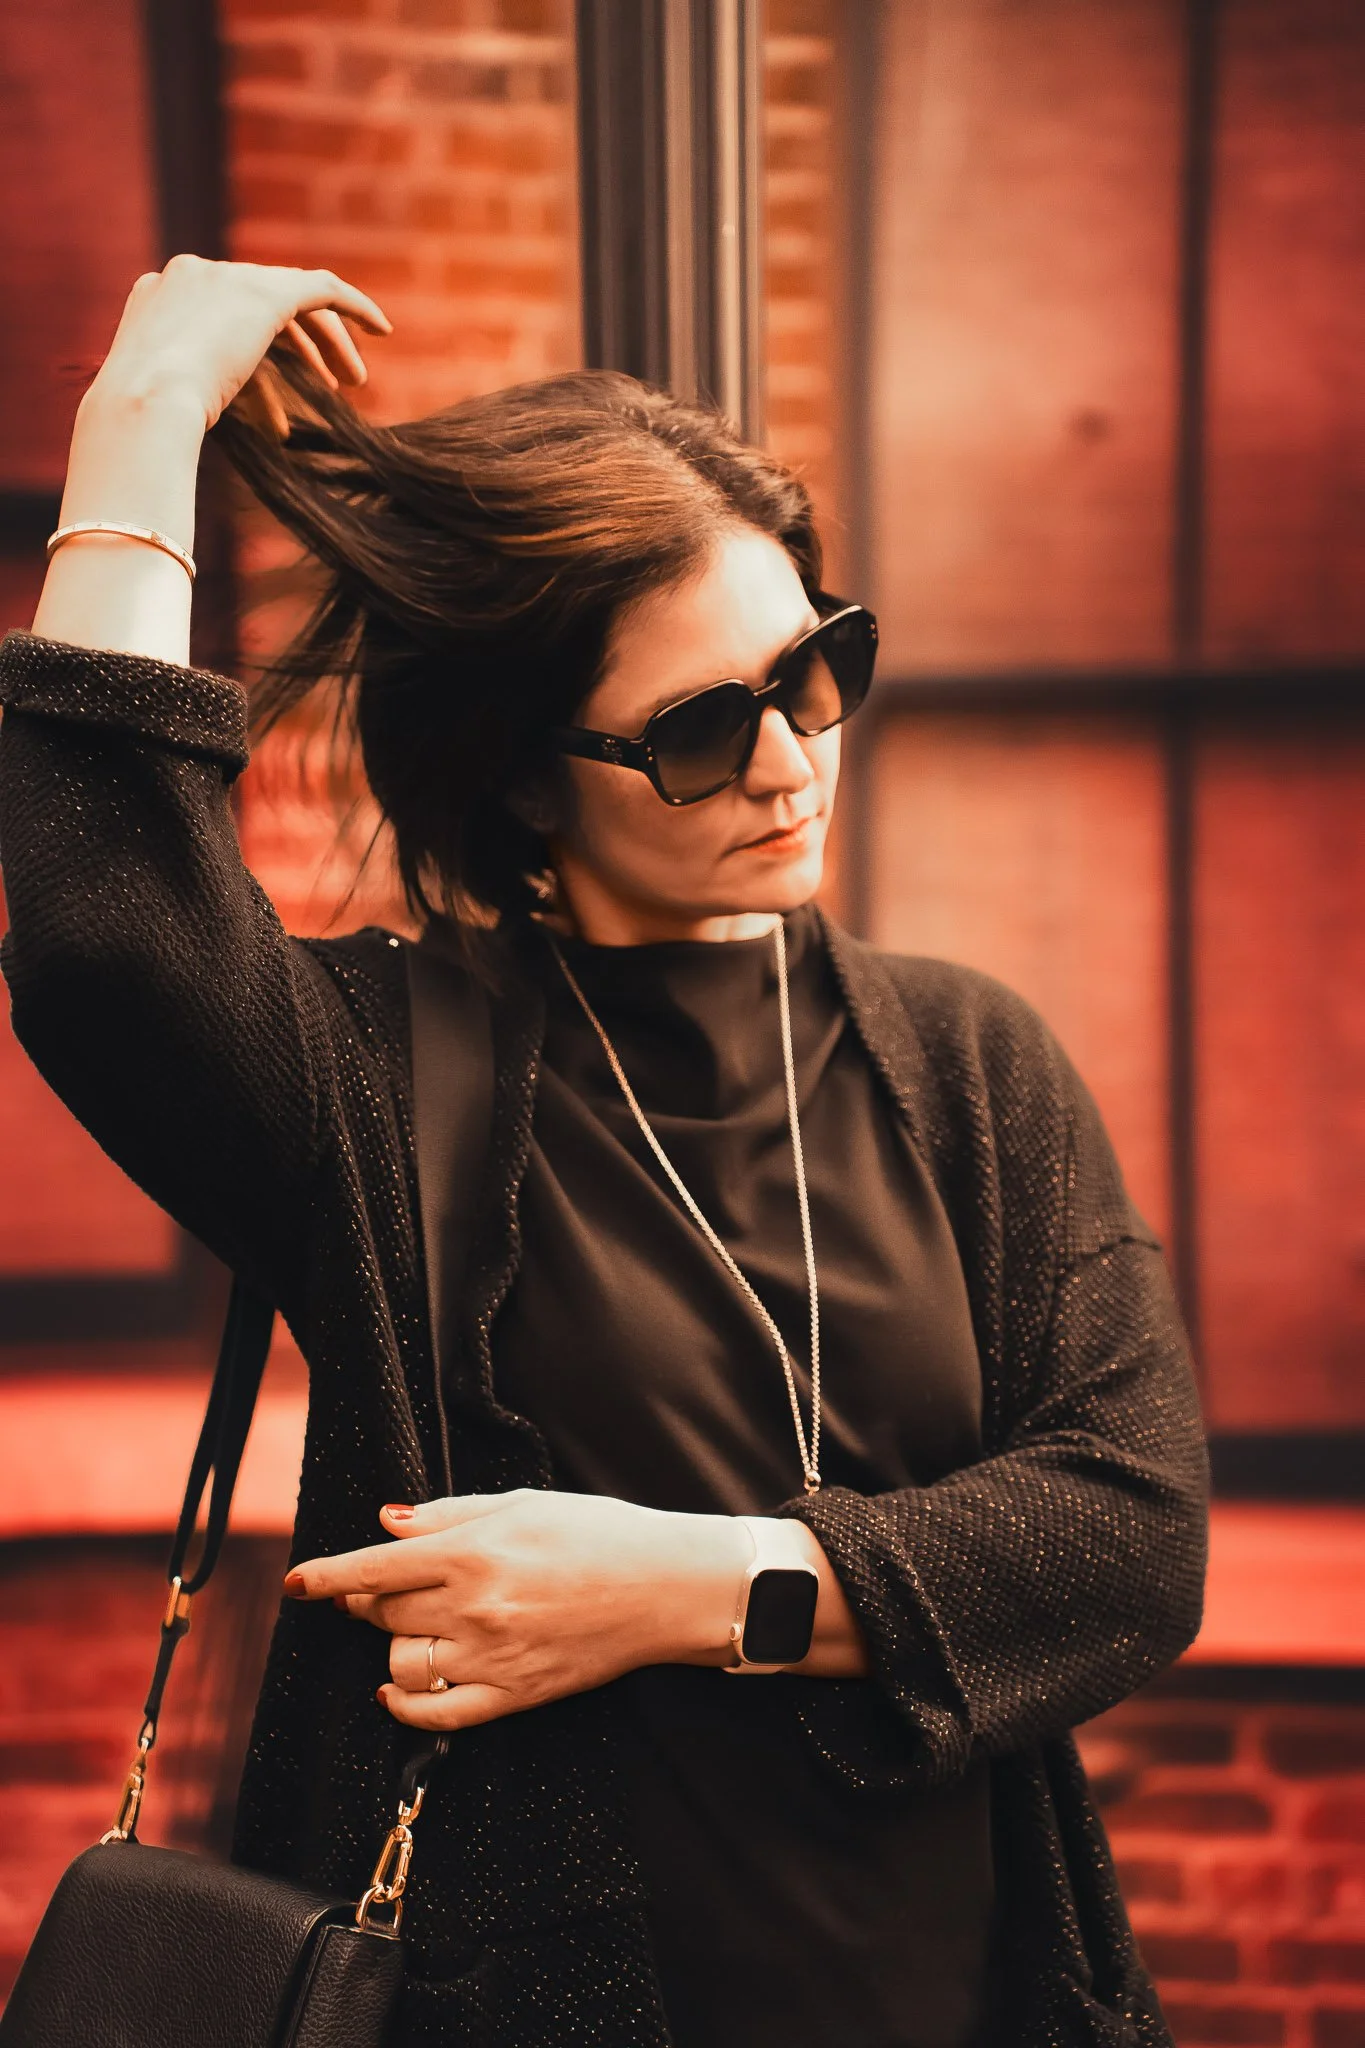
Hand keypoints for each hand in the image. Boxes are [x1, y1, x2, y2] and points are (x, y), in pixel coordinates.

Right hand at [85, 253, 390, 432]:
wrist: (144, 403)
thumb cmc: (148, 426)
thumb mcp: (174, 407)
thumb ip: (213, 399)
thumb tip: (263, 425)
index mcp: (158, 297)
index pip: (224, 315)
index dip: (264, 347)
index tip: (293, 379)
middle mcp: (190, 277)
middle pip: (261, 303)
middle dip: (303, 344)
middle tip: (336, 382)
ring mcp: (224, 278)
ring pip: (293, 301)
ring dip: (327, 342)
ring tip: (355, 382)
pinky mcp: (262, 292)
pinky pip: (321, 288)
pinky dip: (354, 305)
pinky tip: (383, 329)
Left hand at [285, 1491, 751, 1731]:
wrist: (664, 1586)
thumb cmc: (596, 1533)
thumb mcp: (520, 1504)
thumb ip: (446, 1514)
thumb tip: (387, 1521)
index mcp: (473, 1552)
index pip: (375, 1567)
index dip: (326, 1576)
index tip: (297, 1583)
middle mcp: (475, 1607)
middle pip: (384, 1612)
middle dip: (370, 1598)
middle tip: (385, 1586)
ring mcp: (492, 1658)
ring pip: (402, 1663)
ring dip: (395, 1645)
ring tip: (416, 1627)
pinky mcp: (514, 1696)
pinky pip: (437, 1716)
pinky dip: (406, 1704)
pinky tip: (400, 1688)